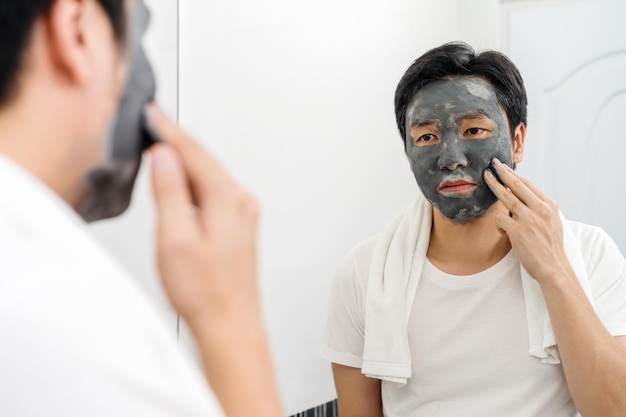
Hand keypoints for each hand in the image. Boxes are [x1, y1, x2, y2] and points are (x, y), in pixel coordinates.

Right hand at [146, 107, 282, 416]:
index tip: (152, 113)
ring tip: (161, 149)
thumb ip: (170, 192)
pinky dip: (195, 183)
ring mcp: (243, 214)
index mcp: (227, 199)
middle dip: (177, 142)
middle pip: (204, 161)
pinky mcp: (239, 226)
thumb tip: (164, 157)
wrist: (230, 322)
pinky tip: (181, 186)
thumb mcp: (175, 237)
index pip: (194, 152)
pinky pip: (215, 192)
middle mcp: (241, 202)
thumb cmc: (206, 290)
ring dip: (185, 163)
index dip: (169, 130)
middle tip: (153, 124)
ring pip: (210, 176)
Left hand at [483, 158, 572, 285]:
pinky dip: (498, 224)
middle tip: (492, 164)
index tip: (505, 167)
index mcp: (549, 205)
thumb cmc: (550, 246)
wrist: (554, 267)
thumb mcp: (552, 222)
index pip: (528, 185)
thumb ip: (539, 209)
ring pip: (506, 197)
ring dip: (494, 185)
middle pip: (517, 185)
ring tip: (486, 177)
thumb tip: (520, 198)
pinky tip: (502, 231)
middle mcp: (540, 209)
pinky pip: (500, 219)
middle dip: (503, 172)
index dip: (514, 175)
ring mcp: (529, 219)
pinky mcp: (518, 230)